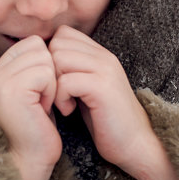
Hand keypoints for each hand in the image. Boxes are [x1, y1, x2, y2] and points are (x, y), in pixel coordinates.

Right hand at [0, 36, 61, 179]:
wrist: (28, 160)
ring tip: (42, 104)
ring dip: (51, 82)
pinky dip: (51, 91)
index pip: (31, 44)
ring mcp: (1, 81)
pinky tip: (43, 109)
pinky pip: (45, 73)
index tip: (41, 92)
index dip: (45, 65)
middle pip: (38, 47)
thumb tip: (52, 42)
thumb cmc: (36, 128)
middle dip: (49, 72)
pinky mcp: (13, 90)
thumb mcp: (32, 92)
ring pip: (44, 58)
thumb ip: (33, 67)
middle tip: (42, 99)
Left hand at [49, 26, 178, 179]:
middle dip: (49, 70)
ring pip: (59, 58)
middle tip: (57, 93)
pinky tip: (69, 111)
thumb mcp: (87, 89)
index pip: (63, 34)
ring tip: (64, 102)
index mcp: (101, 54)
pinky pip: (66, 81)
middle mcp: (104, 56)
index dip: (51, 56)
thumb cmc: (107, 121)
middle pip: (57, 43)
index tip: (55, 82)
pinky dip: (60, 98)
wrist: (136, 145)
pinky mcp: (102, 87)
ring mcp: (105, 70)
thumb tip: (43, 62)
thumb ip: (72, 71)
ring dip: (54, 83)